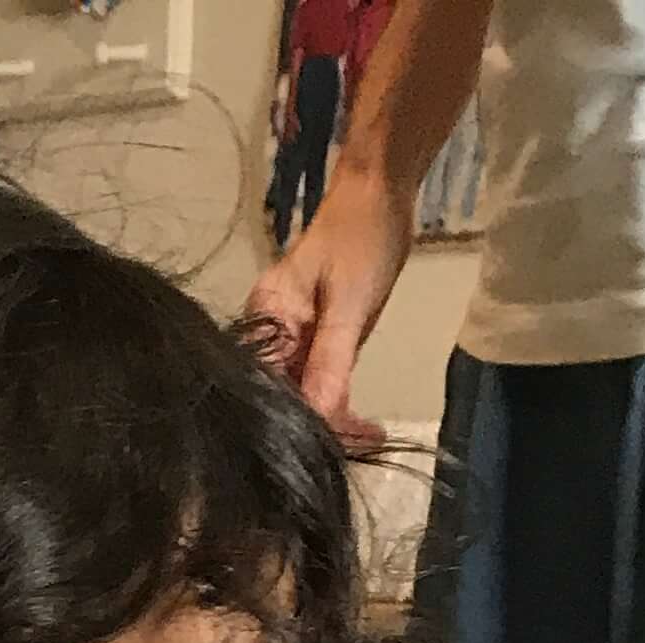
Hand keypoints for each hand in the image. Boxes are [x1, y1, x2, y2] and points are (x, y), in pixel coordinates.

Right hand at [242, 170, 415, 443]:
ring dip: (333, 424)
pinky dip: (339, 405)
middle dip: (319, 431)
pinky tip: (364, 425)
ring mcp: (287, 340)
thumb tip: (320, 422)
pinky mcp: (310, 342)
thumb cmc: (362, 238)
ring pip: (301, 398)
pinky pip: (316, 385)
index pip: (270, 390)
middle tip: (364, 448)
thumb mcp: (349, 306)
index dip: (300, 424)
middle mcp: (267, 336)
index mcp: (264, 322)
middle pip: (282, 400)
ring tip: (371, 440)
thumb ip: (331, 365)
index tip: (337, 449)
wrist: (380, 191)